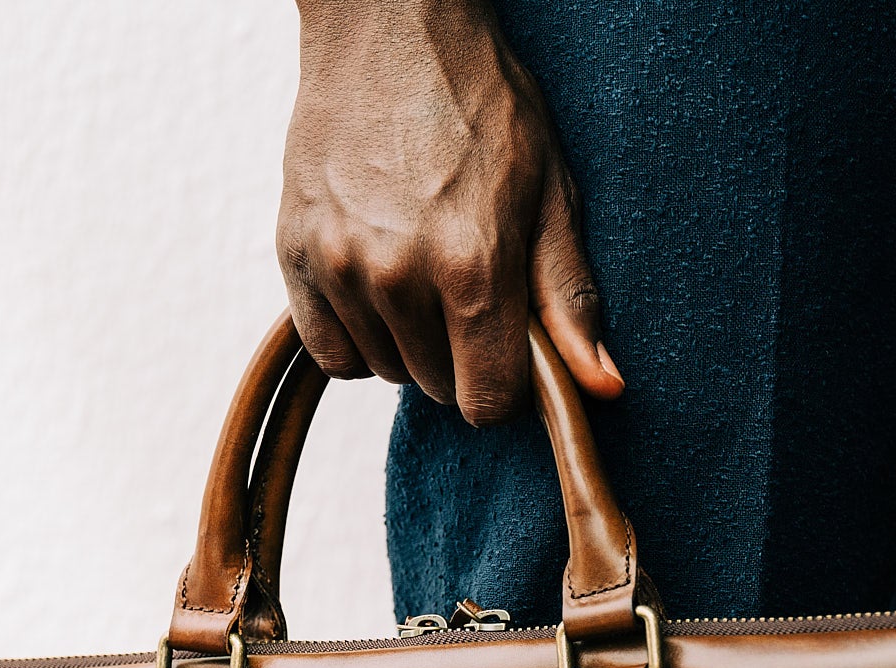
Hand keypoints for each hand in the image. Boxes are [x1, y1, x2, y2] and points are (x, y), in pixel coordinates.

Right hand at [279, 0, 623, 424]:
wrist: (390, 29)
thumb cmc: (481, 104)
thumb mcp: (549, 193)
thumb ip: (568, 298)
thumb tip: (600, 387)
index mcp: (474, 264)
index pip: (487, 402)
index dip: (506, 386)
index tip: (509, 348)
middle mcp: (399, 274)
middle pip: (437, 388)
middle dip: (461, 356)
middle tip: (467, 287)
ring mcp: (338, 265)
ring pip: (386, 370)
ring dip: (410, 342)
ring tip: (422, 270)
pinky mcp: (294, 254)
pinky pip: (331, 353)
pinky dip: (358, 336)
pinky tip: (379, 285)